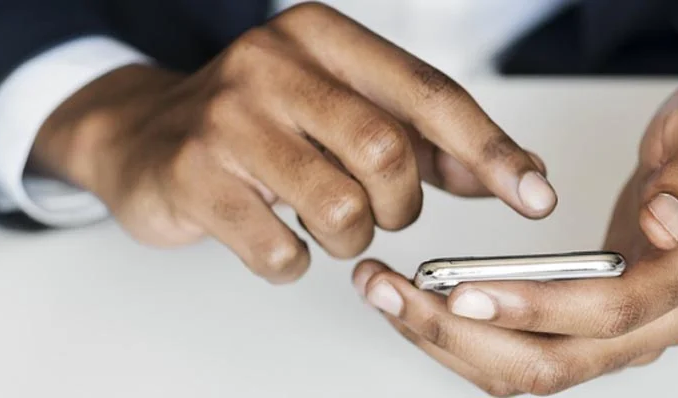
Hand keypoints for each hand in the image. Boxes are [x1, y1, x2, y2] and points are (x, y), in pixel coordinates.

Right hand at [28, 2, 554, 283]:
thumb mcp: (342, 110)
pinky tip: (274, 237)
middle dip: (399, 206)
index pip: (428, 93)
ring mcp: (226, 119)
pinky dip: (292, 262)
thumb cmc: (260, 124)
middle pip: (387, 153)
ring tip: (323, 222)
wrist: (143, 136)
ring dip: (349, 237)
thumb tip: (513, 173)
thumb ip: (426, 139)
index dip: (490, 150)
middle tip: (378, 210)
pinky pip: (281, 252)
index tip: (534, 195)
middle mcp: (271, 63)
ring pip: (340, 209)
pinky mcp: (192, 177)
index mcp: (319, 35)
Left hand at [351, 82, 677, 395]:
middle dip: (461, 335)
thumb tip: (662, 222)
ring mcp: (620, 337)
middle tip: (392, 291)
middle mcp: (656, 324)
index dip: (534, 308)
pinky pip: (521, 355)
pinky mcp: (588, 331)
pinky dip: (465, 339)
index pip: (607, 313)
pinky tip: (418, 305)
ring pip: (526, 371)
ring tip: (386, 294)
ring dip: (449, 342)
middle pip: (552, 363)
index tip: (463, 291)